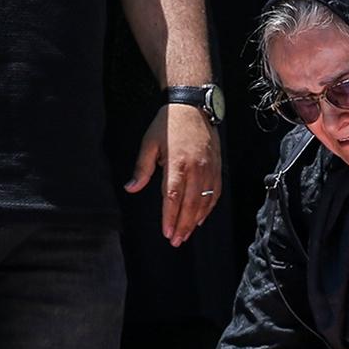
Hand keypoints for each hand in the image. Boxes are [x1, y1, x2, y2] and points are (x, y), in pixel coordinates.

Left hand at [125, 105, 220, 247]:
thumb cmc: (168, 124)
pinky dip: (208, 209)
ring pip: (203, 202)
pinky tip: (200, 219)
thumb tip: (131, 188)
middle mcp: (195, 169)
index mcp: (177, 164)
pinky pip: (214, 194)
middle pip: (189, 205)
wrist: (192, 106)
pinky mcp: (217, 168)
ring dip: (194, 221)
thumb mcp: (149, 144)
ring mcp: (209, 169)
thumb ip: (141, 169)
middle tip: (175, 241)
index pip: (173, 198)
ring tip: (185, 234)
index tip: (166, 232)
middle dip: (182, 226)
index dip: (170, 217)